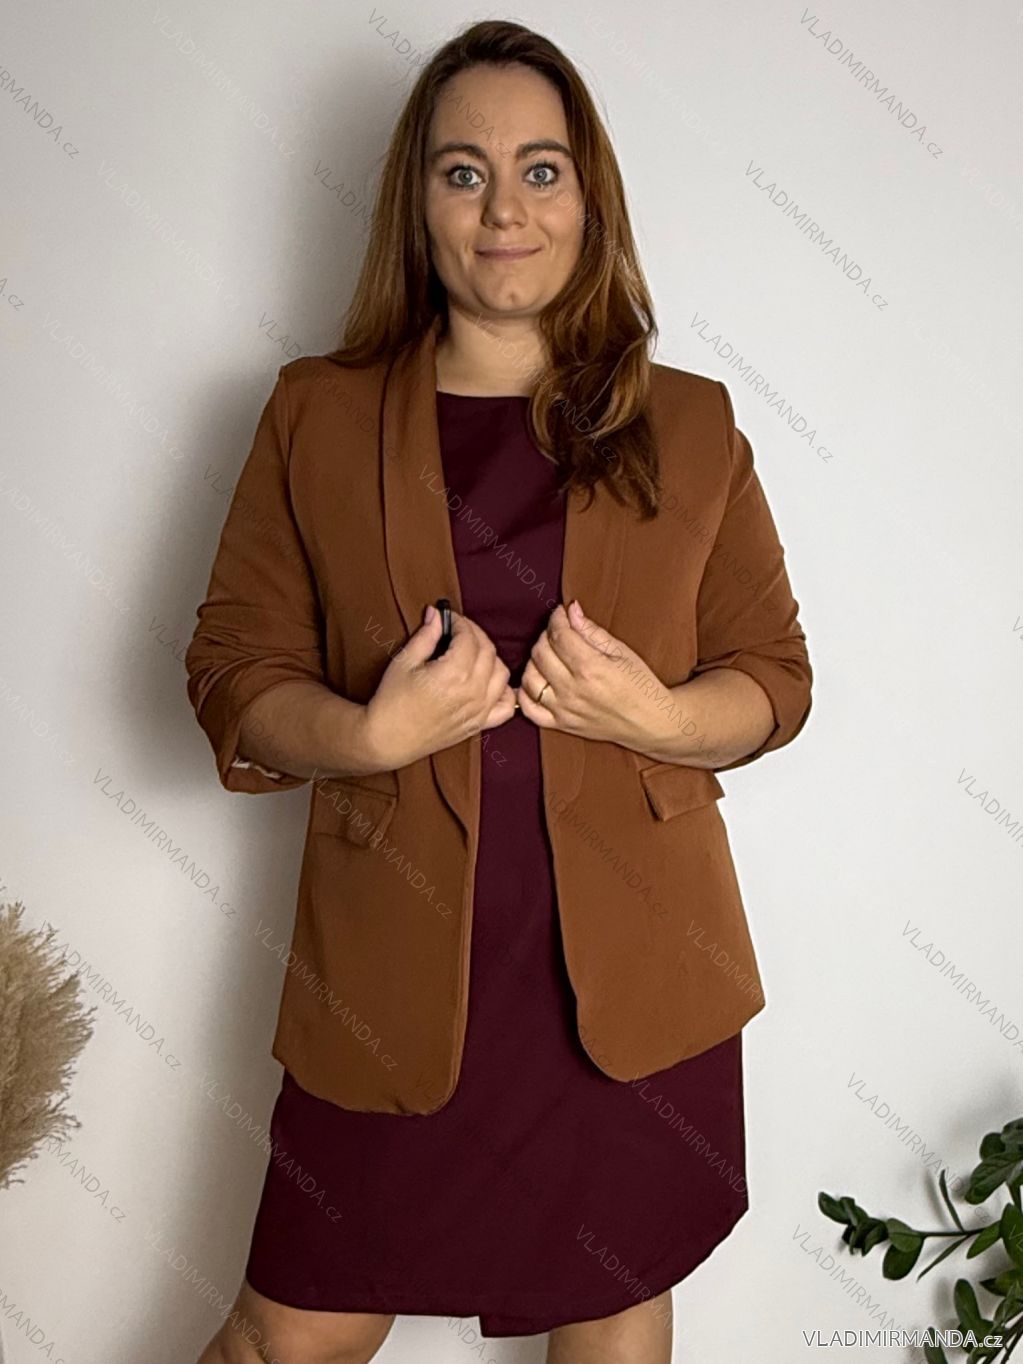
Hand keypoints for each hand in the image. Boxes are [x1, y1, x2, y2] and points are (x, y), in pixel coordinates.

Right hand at [363, 604, 515, 768]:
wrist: (389, 738)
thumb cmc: (392, 700)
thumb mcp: (404, 662)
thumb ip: (426, 636)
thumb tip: (437, 614)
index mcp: (453, 674)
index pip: (469, 638)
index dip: (460, 622)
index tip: (450, 618)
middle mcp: (472, 692)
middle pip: (488, 651)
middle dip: (475, 634)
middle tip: (459, 630)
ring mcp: (479, 710)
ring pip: (502, 673)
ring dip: (491, 657)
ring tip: (472, 653)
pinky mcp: (479, 724)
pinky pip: (506, 706)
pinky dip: (504, 691)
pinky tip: (490, 682)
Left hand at [517, 600, 675, 748]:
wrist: (649, 721)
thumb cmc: (640, 685)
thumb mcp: (622, 652)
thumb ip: (592, 631)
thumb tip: (571, 610)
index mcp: (591, 668)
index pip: (559, 635)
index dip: (556, 619)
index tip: (561, 614)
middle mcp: (573, 690)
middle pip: (540, 653)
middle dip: (546, 636)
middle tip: (558, 633)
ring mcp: (564, 710)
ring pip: (530, 677)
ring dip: (534, 661)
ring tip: (549, 656)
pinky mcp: (561, 724)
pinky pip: (528, 708)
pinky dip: (524, 692)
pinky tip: (535, 680)